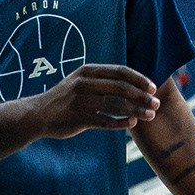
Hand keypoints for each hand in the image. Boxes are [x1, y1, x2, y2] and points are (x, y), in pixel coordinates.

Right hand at [29, 64, 160, 139]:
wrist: (37, 114)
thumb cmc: (65, 97)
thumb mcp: (81, 80)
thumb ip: (102, 80)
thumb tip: (132, 82)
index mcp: (88, 71)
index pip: (120, 72)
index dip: (139, 79)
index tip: (153, 88)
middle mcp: (85, 83)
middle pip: (121, 88)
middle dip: (142, 96)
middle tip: (157, 104)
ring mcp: (81, 101)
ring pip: (116, 105)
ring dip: (136, 110)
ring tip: (150, 115)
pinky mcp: (78, 119)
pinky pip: (105, 121)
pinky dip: (120, 122)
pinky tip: (132, 124)